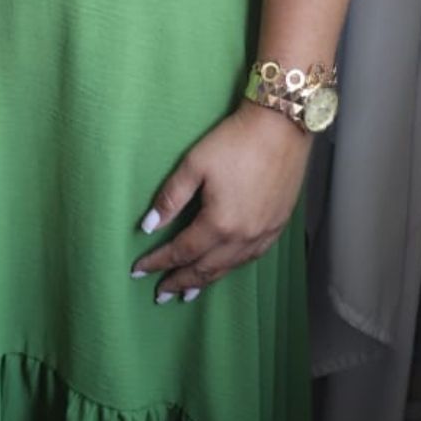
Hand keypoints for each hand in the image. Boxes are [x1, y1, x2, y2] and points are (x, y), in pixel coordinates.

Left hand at [130, 103, 311, 301]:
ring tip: (187, 293)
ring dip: (205, 281)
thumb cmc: (235, 141)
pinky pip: (250, 258)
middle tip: (160, 294)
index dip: (158, 262)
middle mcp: (243, 237)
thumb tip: (148, 226)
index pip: (181, 252)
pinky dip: (231, 267)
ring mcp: (263, 234)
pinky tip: (224, 267)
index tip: (138, 271)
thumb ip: (170, 198)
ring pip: (228, 267)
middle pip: (205, 268)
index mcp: (219, 224)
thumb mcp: (194, 164)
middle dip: (180, 282)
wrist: (282, 127)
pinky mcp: (278, 226)